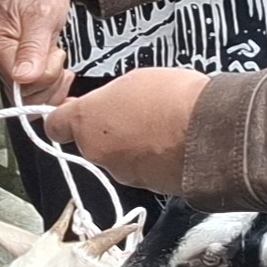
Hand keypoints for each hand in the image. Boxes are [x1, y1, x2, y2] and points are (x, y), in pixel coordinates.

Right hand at [0, 0, 74, 105]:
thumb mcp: (41, 17)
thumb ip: (33, 48)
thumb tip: (25, 77)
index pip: (21, 84)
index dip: (45, 76)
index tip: (56, 56)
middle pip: (27, 96)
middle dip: (51, 81)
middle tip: (58, 55)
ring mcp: (9, 66)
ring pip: (33, 97)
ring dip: (54, 84)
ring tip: (58, 59)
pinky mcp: (21, 69)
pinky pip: (36, 91)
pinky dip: (53, 86)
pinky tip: (60, 73)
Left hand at [46, 68, 210, 195]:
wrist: (211, 132)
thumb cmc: (174, 99)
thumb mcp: (132, 79)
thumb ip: (108, 98)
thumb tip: (109, 104)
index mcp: (87, 121)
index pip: (55, 125)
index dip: (64, 118)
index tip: (72, 110)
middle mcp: (98, 152)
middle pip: (90, 142)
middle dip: (106, 130)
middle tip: (131, 111)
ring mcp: (123, 173)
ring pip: (116, 157)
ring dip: (130, 144)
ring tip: (158, 124)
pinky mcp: (147, 187)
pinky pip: (140, 169)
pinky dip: (150, 158)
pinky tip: (169, 141)